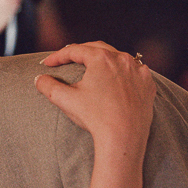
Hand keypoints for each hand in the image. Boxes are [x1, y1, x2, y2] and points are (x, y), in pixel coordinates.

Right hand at [37, 42, 154, 152]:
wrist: (123, 139)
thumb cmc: (95, 117)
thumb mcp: (65, 100)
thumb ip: (48, 86)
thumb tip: (39, 79)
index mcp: (101, 58)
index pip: (75, 50)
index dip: (58, 56)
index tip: (48, 63)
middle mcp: (122, 59)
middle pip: (97, 49)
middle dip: (80, 53)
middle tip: (66, 59)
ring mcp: (138, 71)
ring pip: (118, 58)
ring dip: (103, 60)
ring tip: (92, 67)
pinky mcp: (148, 84)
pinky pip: (134, 72)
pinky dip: (123, 72)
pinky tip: (117, 79)